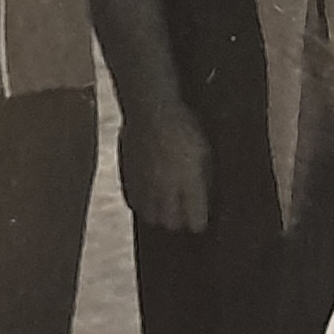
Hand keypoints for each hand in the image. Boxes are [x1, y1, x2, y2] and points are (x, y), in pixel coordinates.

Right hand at [118, 100, 211, 232]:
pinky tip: (149, 194)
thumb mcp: (205, 151)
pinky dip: (142, 203)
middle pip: (171, 224)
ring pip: (151, 217)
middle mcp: (165, 190)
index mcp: (188, 183)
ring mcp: (144, 186)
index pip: (195, 222)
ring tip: (165, 204)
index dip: (199, 221)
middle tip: (184, 211)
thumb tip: (205, 196)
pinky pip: (134, 203)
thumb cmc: (183, 125)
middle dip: (179, 221)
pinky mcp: (128, 178)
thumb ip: (204, 178)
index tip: (201, 216)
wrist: (151, 109)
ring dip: (160, 214)